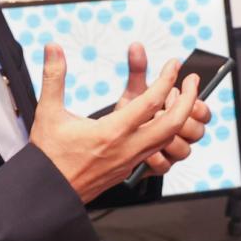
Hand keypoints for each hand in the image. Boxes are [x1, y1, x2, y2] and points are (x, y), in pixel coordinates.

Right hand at [30, 44, 210, 200]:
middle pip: (173, 124)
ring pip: (168, 139)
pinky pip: (157, 150)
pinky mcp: (129, 168)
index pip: (151, 102)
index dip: (167, 79)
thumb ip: (54, 76)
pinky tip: (162, 119)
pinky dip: (166, 131)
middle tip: (193, 81)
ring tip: (179, 97)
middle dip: (189, 100)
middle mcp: (127, 148)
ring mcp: (131, 161)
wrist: (47, 193)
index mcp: (111, 132)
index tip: (174, 63)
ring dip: (179, 117)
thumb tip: (53, 47)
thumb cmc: (48, 155)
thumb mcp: (48, 112)